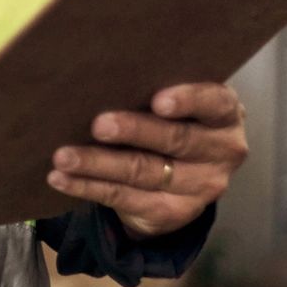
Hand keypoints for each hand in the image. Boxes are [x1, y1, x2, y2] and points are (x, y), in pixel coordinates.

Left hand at [46, 82, 246, 238]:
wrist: (183, 177)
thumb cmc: (173, 119)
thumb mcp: (179, 102)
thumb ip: (158, 87)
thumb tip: (104, 73)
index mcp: (225, 115)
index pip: (215, 103)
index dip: (188, 100)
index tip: (158, 100)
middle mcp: (221, 151)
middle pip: (176, 140)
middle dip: (134, 131)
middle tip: (98, 125)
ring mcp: (200, 187)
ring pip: (144, 171)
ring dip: (98, 163)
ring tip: (64, 155)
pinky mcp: (172, 213)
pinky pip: (124, 198)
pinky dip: (88, 186)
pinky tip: (61, 178)